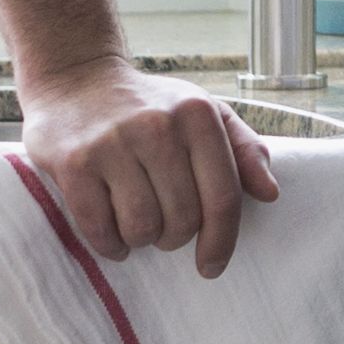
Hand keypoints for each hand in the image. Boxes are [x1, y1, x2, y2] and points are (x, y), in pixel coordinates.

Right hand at [19, 61, 279, 279]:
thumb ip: (243, 149)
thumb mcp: (201, 113)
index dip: (222, 241)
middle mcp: (157, 126)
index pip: (223, 198)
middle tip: (164, 227)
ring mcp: (112, 144)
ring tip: (137, 223)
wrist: (75, 78)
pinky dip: (110, 244)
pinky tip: (113, 235)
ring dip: (141, 239)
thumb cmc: (149, 106)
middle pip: (182, 220)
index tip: (212, 265)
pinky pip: (99, 229)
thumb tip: (270, 193)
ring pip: (142, 229)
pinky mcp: (73, 163)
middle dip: (175, 237)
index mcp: (197, 115)